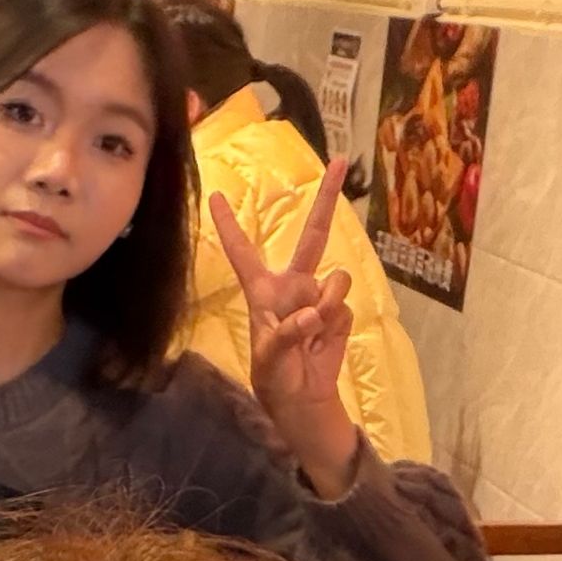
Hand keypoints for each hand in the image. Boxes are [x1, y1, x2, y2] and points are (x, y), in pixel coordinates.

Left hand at [209, 184, 365, 494]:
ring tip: (313, 333)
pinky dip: (337, 325)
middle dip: (327, 198)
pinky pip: (345, 307)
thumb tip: (313, 313)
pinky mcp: (340, 312)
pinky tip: (324, 343)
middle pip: (314, 235)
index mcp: (263, 291)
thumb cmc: (273, 378)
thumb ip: (286, 334)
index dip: (229, 225)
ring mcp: (320, 296)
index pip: (243, 252)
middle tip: (341, 161)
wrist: (304, 399)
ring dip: (328, 304)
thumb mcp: (268, 359)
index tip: (216, 195)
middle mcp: (293, 284)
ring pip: (336, 280)